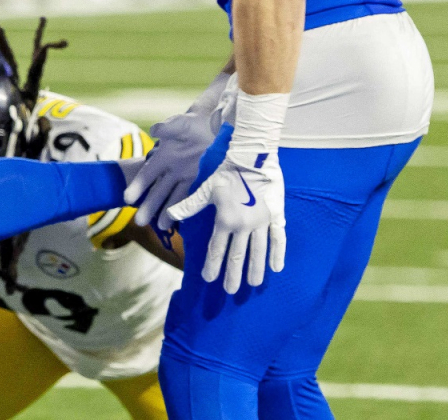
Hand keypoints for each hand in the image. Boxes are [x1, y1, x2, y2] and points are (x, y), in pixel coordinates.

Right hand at [124, 109, 218, 230]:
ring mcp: (186, 178)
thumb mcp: (181, 123)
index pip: (147, 175)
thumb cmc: (194, 123)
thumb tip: (154, 130)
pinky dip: (187, 209)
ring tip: (161, 227)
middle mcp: (172, 170)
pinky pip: (192, 198)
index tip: (127, 199)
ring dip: (166, 212)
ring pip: (173, 198)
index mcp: (162, 157)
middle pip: (157, 191)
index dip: (137, 187)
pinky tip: (182, 221)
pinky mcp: (201, 182)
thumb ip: (168, 127)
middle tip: (139, 221)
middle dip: (148, 206)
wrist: (216, 126)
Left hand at [166, 150, 285, 293]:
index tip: (209, 279)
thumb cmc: (227, 173)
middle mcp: (243, 225)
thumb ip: (189, 206)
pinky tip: (276, 268)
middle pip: (238, 255)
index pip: (217, 248)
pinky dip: (278, 253)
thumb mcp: (205, 189)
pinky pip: (278, 238)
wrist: (252, 158)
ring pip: (258, 251)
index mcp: (225, 220)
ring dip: (255, 269)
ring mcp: (261, 222)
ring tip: (253, 284)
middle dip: (233, 274)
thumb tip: (169, 215)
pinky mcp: (275, 216)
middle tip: (230, 291)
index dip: (213, 265)